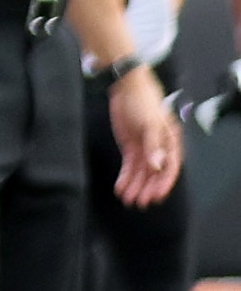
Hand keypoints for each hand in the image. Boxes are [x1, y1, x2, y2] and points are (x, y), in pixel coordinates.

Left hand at [110, 64, 181, 206]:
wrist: (126, 87)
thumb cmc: (144, 102)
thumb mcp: (151, 123)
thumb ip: (154, 145)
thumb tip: (157, 166)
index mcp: (170, 143)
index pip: (170, 168)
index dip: (163, 183)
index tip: (156, 196)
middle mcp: (159, 149)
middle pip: (154, 174)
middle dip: (147, 188)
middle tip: (139, 202)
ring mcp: (144, 149)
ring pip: (141, 173)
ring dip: (135, 186)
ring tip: (128, 199)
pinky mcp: (130, 147)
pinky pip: (129, 166)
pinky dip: (125, 177)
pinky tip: (120, 187)